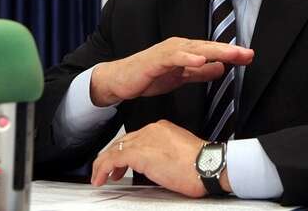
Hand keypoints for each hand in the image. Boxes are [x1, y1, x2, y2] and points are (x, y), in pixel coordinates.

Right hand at [90, 37, 252, 105]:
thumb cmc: (149, 76)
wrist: (119, 81)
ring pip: (195, 49)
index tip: (250, 57)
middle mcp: (179, 48)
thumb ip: (200, 73)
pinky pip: (174, 58)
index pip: (213, 52)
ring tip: (232, 54)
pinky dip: (187, 58)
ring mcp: (167, 52)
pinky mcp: (155, 60)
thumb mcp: (180, 77)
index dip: (232, 55)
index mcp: (186, 52)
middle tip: (248, 54)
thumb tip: (220, 69)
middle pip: (208, 48)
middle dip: (229, 51)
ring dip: (214, 51)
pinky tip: (200, 59)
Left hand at [91, 120, 229, 196]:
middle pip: (123, 141)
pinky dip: (103, 168)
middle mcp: (152, 130)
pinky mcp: (139, 153)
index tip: (121, 165)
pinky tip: (102, 178)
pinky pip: (113, 159)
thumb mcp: (179, 154)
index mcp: (162, 128)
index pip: (136, 137)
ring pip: (115, 149)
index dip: (124, 151)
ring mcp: (145, 140)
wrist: (208, 166)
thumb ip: (163, 155)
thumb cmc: (201, 165)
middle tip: (108, 172)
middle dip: (112, 157)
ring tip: (100, 176)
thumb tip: (155, 166)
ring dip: (104, 164)